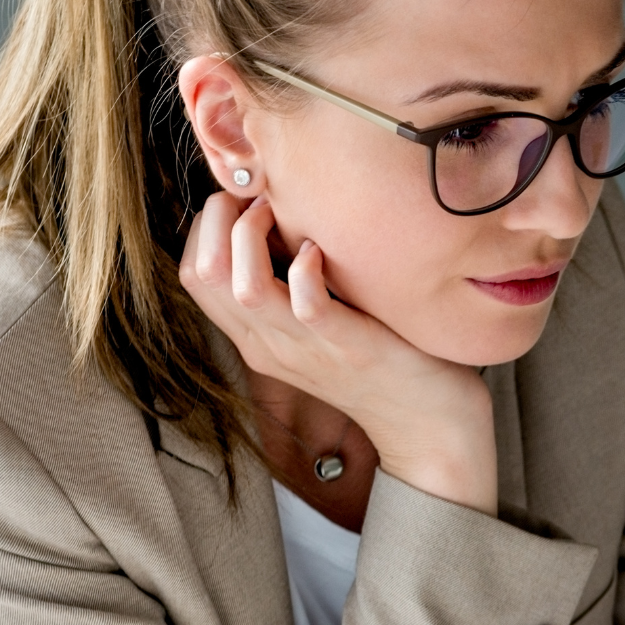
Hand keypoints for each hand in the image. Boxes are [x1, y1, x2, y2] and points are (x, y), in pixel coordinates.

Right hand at [180, 192, 498, 513]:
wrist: (430, 428)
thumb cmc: (383, 359)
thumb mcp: (321, 324)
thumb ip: (294, 286)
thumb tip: (283, 223)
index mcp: (257, 337)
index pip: (193, 273)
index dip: (206, 226)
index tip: (244, 200)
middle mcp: (270, 345)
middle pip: (203, 273)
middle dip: (219, 218)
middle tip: (259, 197)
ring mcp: (307, 350)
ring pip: (242, 287)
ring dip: (252, 236)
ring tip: (280, 215)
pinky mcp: (350, 348)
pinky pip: (306, 306)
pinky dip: (307, 269)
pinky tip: (320, 251)